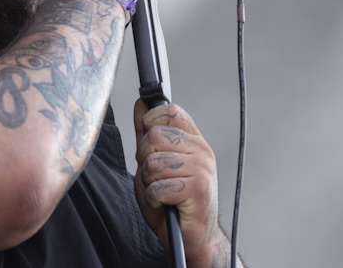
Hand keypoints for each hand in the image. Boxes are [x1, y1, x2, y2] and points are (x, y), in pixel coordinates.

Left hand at [133, 99, 238, 267]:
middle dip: (143, 159)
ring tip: (160, 191)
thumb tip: (140, 104)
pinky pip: (157, 186)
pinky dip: (153, 199)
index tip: (149, 143)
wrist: (192, 238)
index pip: (171, 110)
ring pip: (153, 162)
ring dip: (148, 182)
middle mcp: (201, 150)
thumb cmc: (172, 202)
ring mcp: (201, 169)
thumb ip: (147, 134)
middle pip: (154, 136)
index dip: (151, 122)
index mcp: (194, 140)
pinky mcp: (196, 189)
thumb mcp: (155, 163)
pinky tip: (164, 203)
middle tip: (154, 176)